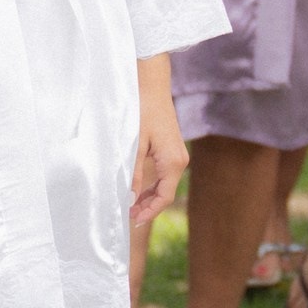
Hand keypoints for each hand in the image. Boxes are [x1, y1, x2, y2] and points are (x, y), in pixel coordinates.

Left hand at [130, 66, 187, 227]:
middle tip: (128, 215)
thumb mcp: (134, 145)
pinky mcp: (172, 149)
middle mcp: (179, 161)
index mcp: (172, 162)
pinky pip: (164, 174)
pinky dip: (152, 184)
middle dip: (148, 206)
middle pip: (166, 193)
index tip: (133, 220)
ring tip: (130, 205)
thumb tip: (130, 198)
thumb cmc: (142, 112)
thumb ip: (133, 173)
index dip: (149, 212)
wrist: (152, 86)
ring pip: (165, 184)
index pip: (164, 197)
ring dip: (149, 196)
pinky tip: (138, 189)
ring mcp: (178, 155)